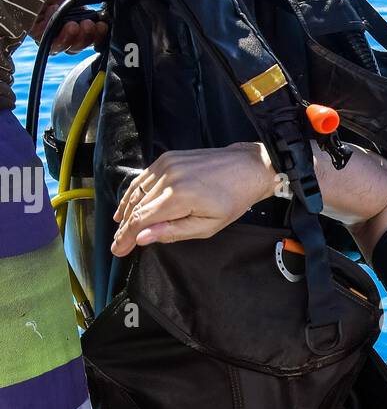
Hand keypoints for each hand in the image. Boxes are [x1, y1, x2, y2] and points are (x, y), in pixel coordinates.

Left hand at [31, 0, 113, 52]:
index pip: (93, 32)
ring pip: (69, 47)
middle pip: (82, 43)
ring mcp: (51, 27)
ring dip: (78, 40)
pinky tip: (64, 24)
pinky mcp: (38, 32)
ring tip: (77, 25)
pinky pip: (53, 47)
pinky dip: (62, 39)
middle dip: (90, 37)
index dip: (100, 33)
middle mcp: (64, 19)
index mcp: (78, 9)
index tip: (104, 26)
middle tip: (92, 25)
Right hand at [111, 144, 277, 255]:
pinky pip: (144, 178)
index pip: (142, 220)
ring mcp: (166, 164)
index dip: (126, 237)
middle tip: (118, 244)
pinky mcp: (167, 158)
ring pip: (136, 191)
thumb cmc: (232, 200)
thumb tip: (142, 238)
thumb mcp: (208, 226)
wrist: (247, 167)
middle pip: (136, 206)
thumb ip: (173, 232)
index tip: (118, 250)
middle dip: (125, 228)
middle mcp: (168, 177)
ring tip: (120, 228)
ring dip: (126, 210)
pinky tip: (129, 205)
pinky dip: (134, 193)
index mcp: (179, 196)